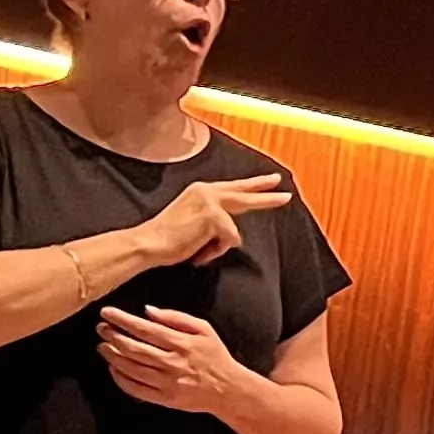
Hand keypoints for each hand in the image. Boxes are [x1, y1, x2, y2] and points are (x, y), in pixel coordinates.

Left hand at [97, 305, 251, 414]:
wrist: (228, 390)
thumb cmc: (215, 357)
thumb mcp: (204, 329)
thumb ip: (176, 317)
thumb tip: (148, 310)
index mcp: (181, 343)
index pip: (144, 329)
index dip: (122, 320)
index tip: (107, 313)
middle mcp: (172, 362)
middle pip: (133, 348)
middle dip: (112, 336)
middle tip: (101, 328)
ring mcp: (166, 382)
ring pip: (130, 368)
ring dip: (112, 356)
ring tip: (103, 346)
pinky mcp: (164, 398)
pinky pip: (135, 388)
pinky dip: (120, 378)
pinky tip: (113, 368)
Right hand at [135, 174, 291, 267]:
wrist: (148, 244)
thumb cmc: (167, 239)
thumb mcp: (192, 222)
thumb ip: (212, 218)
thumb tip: (231, 232)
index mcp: (201, 192)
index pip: (233, 187)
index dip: (254, 185)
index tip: (272, 181)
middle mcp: (207, 191)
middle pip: (244, 195)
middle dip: (267, 197)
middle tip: (286, 196)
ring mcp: (210, 202)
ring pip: (232, 232)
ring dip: (216, 248)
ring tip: (195, 250)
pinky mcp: (214, 217)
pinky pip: (228, 241)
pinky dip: (213, 253)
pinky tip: (196, 252)